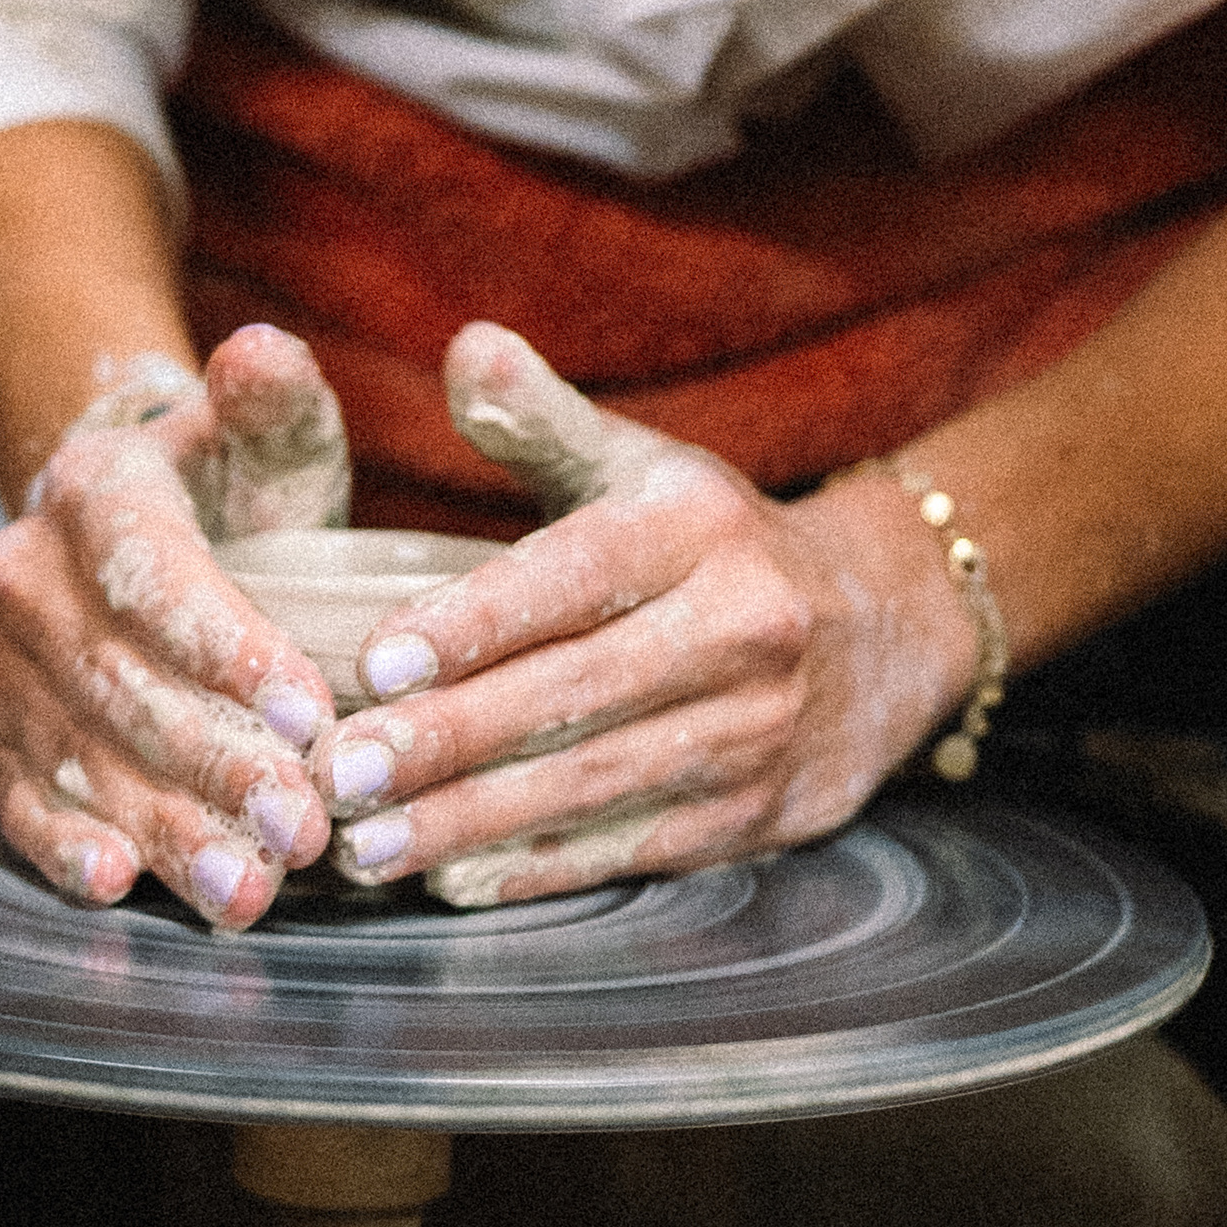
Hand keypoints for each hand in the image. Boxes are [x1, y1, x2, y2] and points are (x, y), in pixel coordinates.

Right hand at [0, 321, 353, 927]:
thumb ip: (272, 397)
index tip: (311, 713)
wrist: (134, 519)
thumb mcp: (264, 430)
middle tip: (305, 827)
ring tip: (250, 890)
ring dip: (167, 830)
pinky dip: (66, 848)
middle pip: (123, 685)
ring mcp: (8, 663)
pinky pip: (23, 799)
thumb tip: (263, 353)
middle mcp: (29, 575)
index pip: (155, 578)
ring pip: (84, 756)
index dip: (229, 651)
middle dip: (218, 765)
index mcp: (94, 490)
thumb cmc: (228, 481)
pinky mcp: (3, 734)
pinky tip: (121, 884)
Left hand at [311, 325, 980, 911]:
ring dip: (474, 823)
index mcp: (699, 531)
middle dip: (449, 740)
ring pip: (595, 785)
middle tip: (341, 773)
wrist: (886, 628)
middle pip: (574, 694)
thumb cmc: (715, 542)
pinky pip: (635, 849)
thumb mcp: (642, 466)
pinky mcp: (762, 815)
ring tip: (369, 845)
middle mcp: (742, 628)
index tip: (374, 663)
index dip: (473, 622)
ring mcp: (758, 731)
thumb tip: (464, 346)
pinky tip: (455, 880)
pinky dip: (541, 870)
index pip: (573, 577)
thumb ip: (541, 419)